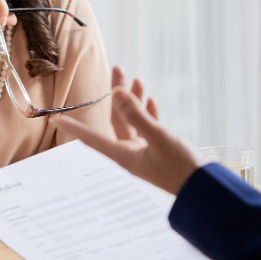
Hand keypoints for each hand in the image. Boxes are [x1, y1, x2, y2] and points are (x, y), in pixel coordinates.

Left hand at [53, 67, 204, 194]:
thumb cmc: (182, 168)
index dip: (73, 127)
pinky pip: (147, 128)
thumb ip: (137, 116)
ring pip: (132, 121)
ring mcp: (144, 153)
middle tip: (117, 69)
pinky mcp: (159, 152)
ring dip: (133, 100)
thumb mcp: (159, 138)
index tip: (55, 119)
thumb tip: (117, 94)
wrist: (205, 191)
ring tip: (135, 78)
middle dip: (116, 94)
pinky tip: (148, 99)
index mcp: (124, 155)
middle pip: (115, 120)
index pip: (91, 138)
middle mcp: (130, 154)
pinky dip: (146, 112)